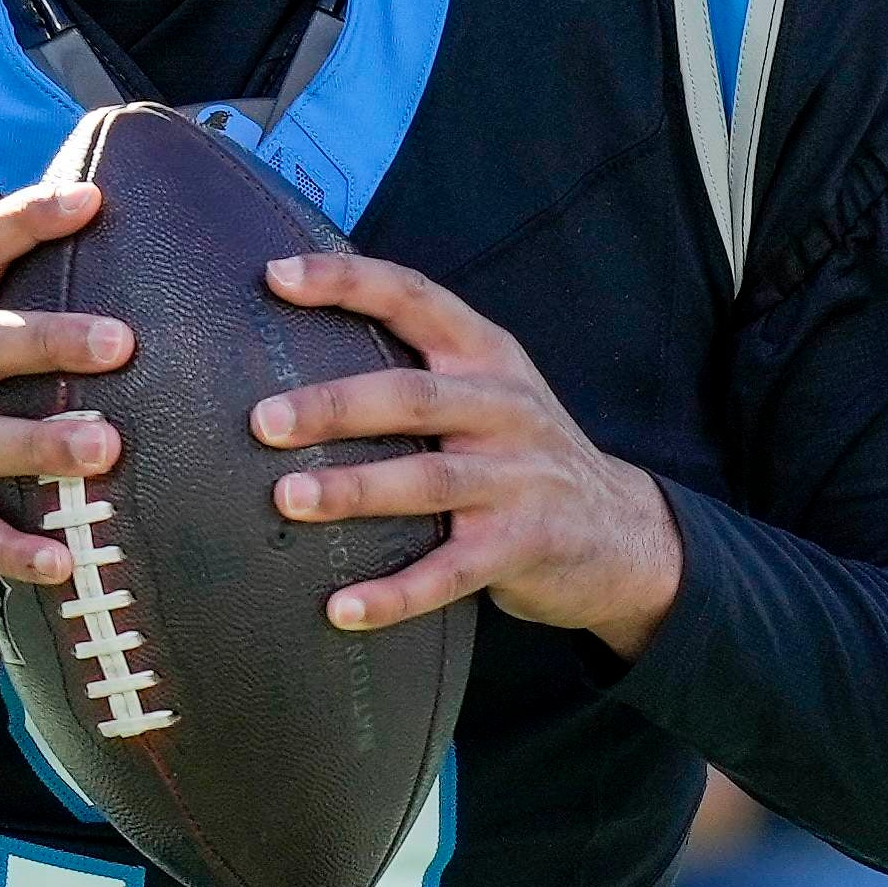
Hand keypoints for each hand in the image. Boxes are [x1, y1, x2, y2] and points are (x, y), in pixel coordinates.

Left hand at [251, 250, 680, 651]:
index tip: (275, 276)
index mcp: (487, 356)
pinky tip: (340, 610)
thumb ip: (420, 366)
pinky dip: (393, 595)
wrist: (624, 530)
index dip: (346, 282)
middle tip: (263, 420)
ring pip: (428, 481)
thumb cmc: (521, 453)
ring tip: (287, 499)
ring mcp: (516, 479)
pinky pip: (448, 573)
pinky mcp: (521, 548)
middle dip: (334, 406)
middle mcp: (504, 409)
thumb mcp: (491, 390)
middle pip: (412, 398)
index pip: (414, 298)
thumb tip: (294, 353)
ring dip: (353, 489)